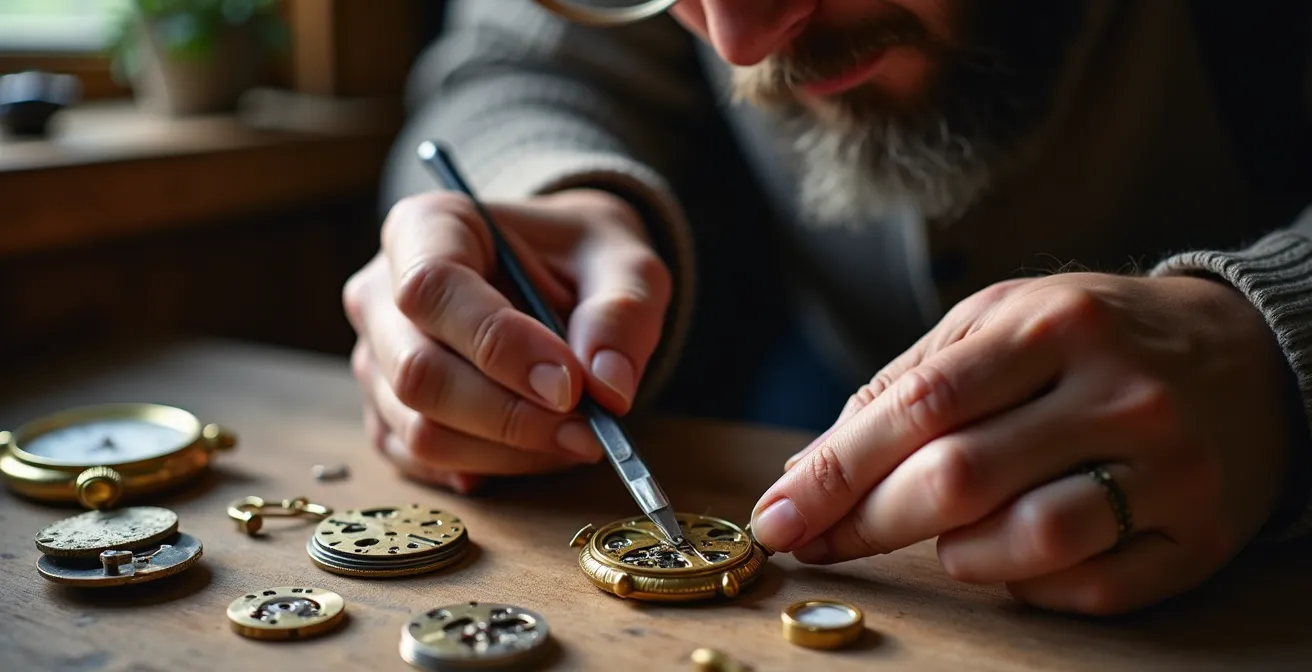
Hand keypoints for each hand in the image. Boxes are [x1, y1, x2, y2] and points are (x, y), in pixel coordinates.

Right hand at [342, 188, 670, 491]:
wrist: (563, 279)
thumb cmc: (584, 260)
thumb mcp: (625, 264)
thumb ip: (622, 313)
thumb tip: (609, 388)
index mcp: (426, 227)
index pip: (433, 287)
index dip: (500, 345)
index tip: (570, 383)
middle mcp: (381, 293)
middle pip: (418, 372)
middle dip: (511, 415)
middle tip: (590, 430)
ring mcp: (376, 359)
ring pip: (420, 429)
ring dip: (508, 450)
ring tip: (578, 436)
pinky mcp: (385, 414)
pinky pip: (422, 462)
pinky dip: (489, 468)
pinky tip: (539, 448)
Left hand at [750, 272, 1296, 614]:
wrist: (1249, 353)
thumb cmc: (1092, 338)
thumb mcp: (1001, 322)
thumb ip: (905, 384)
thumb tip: (805, 469)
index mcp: (1049, 325)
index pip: (918, 406)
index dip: (834, 471)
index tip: (776, 518)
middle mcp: (1114, 391)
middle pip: (961, 478)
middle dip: (869, 523)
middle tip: (819, 543)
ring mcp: (1166, 465)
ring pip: (1030, 542)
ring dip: (960, 556)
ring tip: (948, 537)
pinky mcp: (1201, 532)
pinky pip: (1094, 588)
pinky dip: (1031, 586)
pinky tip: (1016, 557)